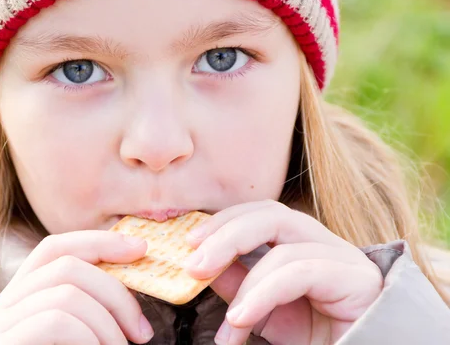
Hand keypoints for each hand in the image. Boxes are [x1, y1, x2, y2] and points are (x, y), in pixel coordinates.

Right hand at [0, 231, 154, 344]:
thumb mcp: (77, 339)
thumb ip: (89, 312)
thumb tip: (132, 287)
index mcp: (20, 300)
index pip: (55, 248)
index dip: (99, 242)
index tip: (141, 249)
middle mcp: (0, 307)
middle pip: (67, 266)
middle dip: (116, 292)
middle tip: (142, 333)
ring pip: (66, 293)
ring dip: (107, 323)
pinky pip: (56, 321)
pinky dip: (90, 338)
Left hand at [183, 200, 383, 344]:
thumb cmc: (316, 337)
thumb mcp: (264, 309)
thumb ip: (237, 284)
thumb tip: (201, 264)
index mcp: (302, 241)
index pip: (260, 212)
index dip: (223, 221)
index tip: (187, 242)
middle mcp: (323, 241)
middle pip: (270, 215)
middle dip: (225, 235)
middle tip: (192, 266)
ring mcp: (343, 256)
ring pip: (283, 247)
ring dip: (245, 286)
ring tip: (227, 323)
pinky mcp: (357, 278)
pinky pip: (299, 273)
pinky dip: (263, 295)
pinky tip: (242, 319)